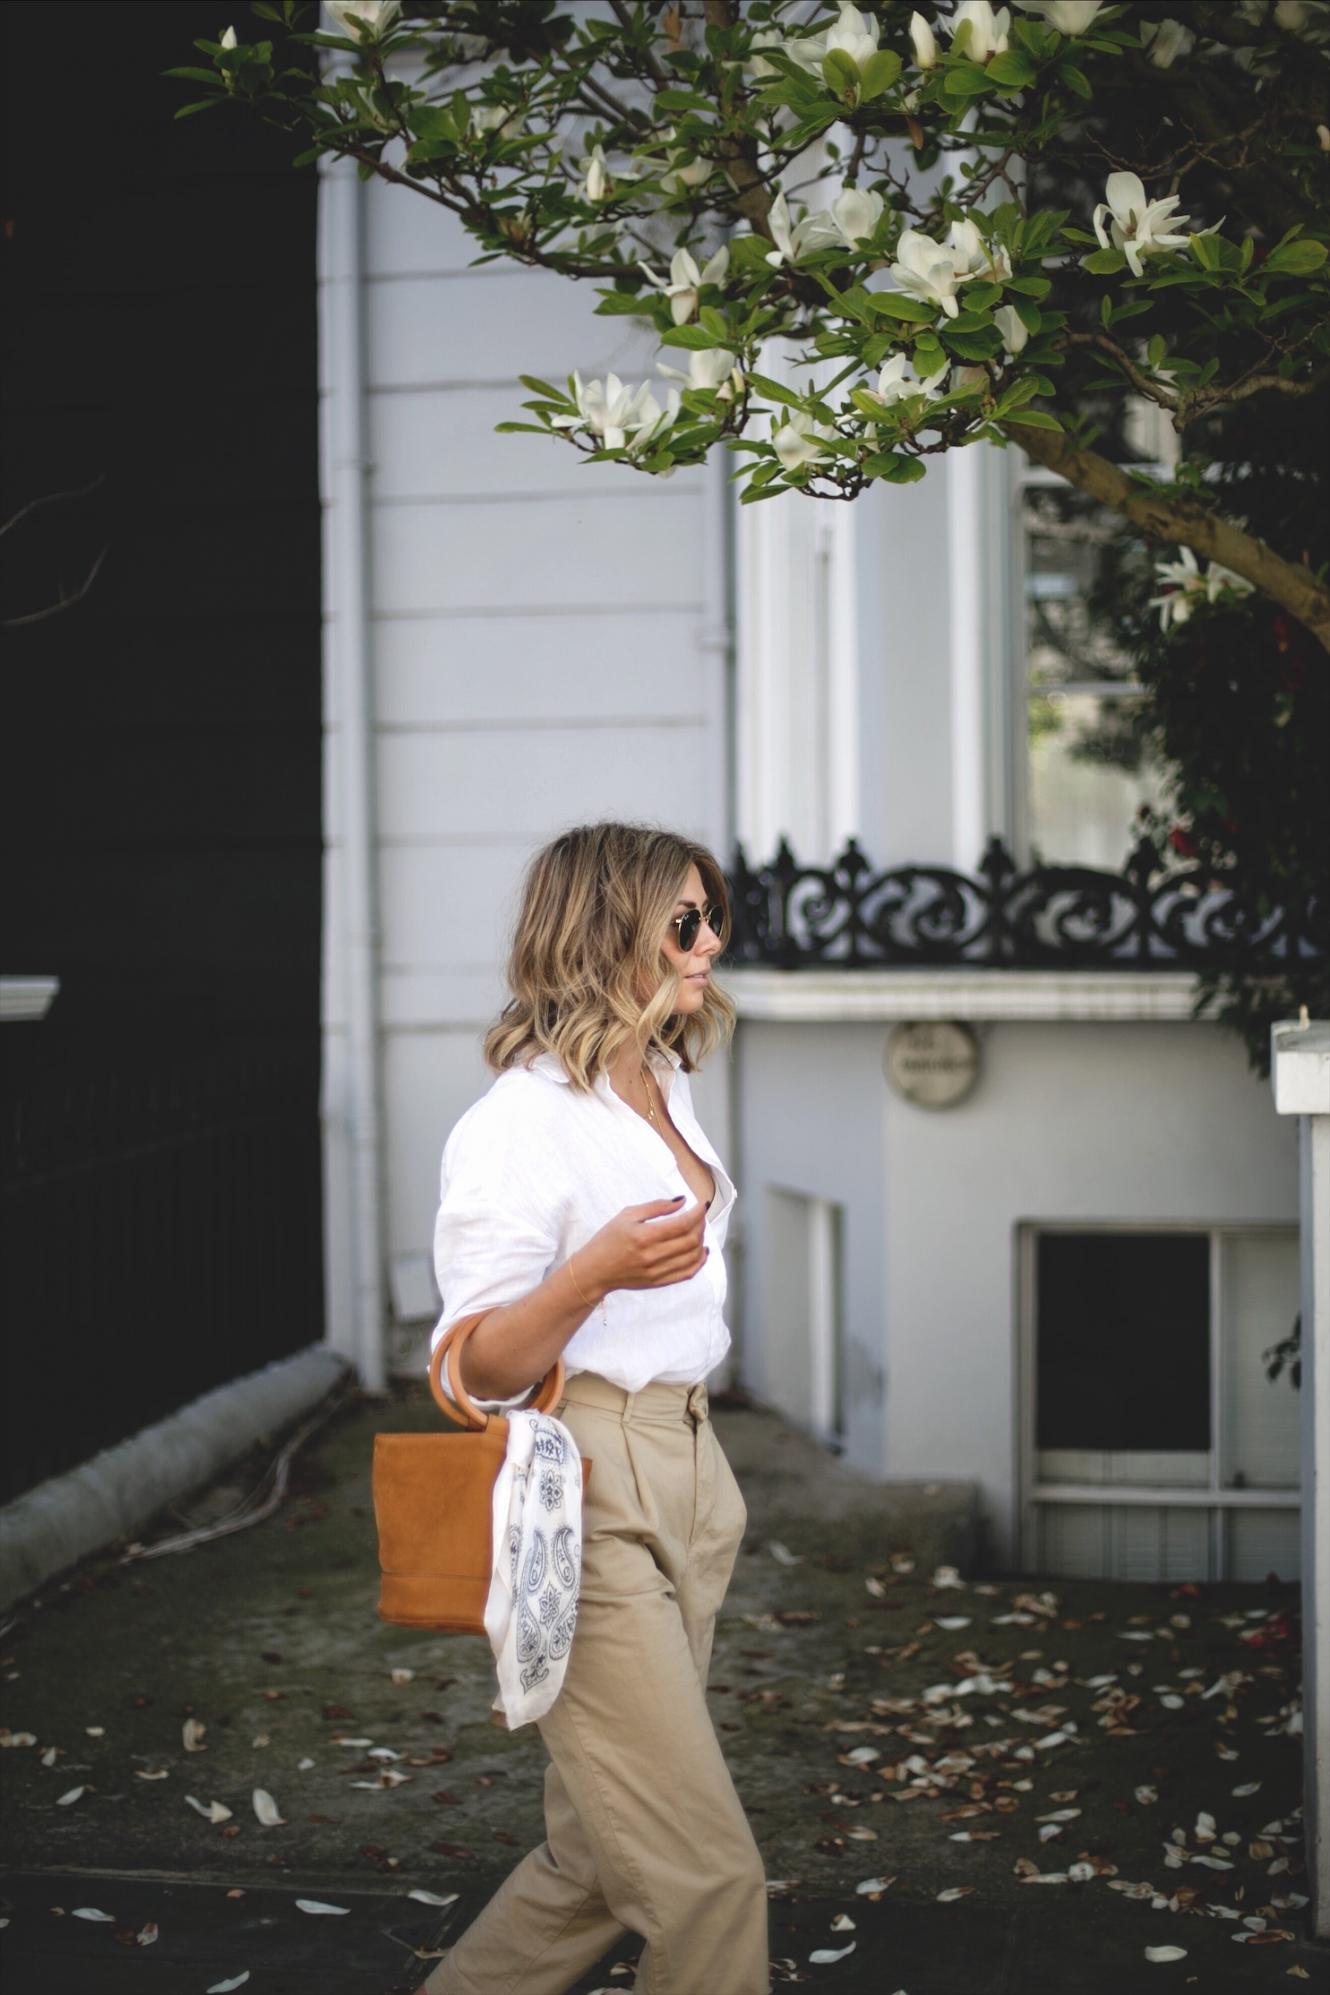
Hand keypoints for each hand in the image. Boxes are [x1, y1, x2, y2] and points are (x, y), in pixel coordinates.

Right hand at [576, 1197, 707, 1300]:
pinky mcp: (659, 1282)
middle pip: (690, 1240)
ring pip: (692, 1256)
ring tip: (699, 1230)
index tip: (702, 1205)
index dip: (697, 1213)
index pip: (682, 1224)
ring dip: (701, 1241)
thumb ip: (656, 1206)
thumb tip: (682, 1201)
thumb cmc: (608, 1239)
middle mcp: (653, 1255)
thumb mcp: (627, 1215)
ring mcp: (657, 1271)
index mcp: (644, 1236)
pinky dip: (699, 1261)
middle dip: (701, 1225)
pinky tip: (701, 1251)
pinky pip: (687, 1273)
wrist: (595, 1270)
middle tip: (699, 1216)